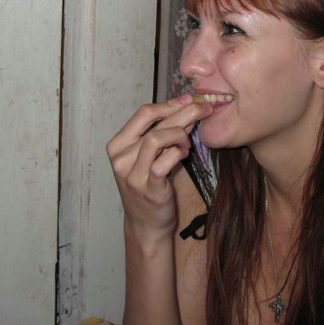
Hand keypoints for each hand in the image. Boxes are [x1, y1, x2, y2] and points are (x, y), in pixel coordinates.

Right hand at [106, 94, 211, 237]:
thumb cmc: (150, 185)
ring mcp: (132, 173)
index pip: (143, 113)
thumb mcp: (151, 155)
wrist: (146, 224)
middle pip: (153, 122)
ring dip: (179, 135)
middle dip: (184, 111)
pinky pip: (165, 161)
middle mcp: (120, 157)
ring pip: (157, 138)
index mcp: (118, 144)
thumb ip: (165, 132)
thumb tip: (187, 106)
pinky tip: (184, 155)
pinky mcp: (148, 188)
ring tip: (187, 143)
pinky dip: (178, 153)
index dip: (169, 103)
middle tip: (205, 108)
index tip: (190, 100)